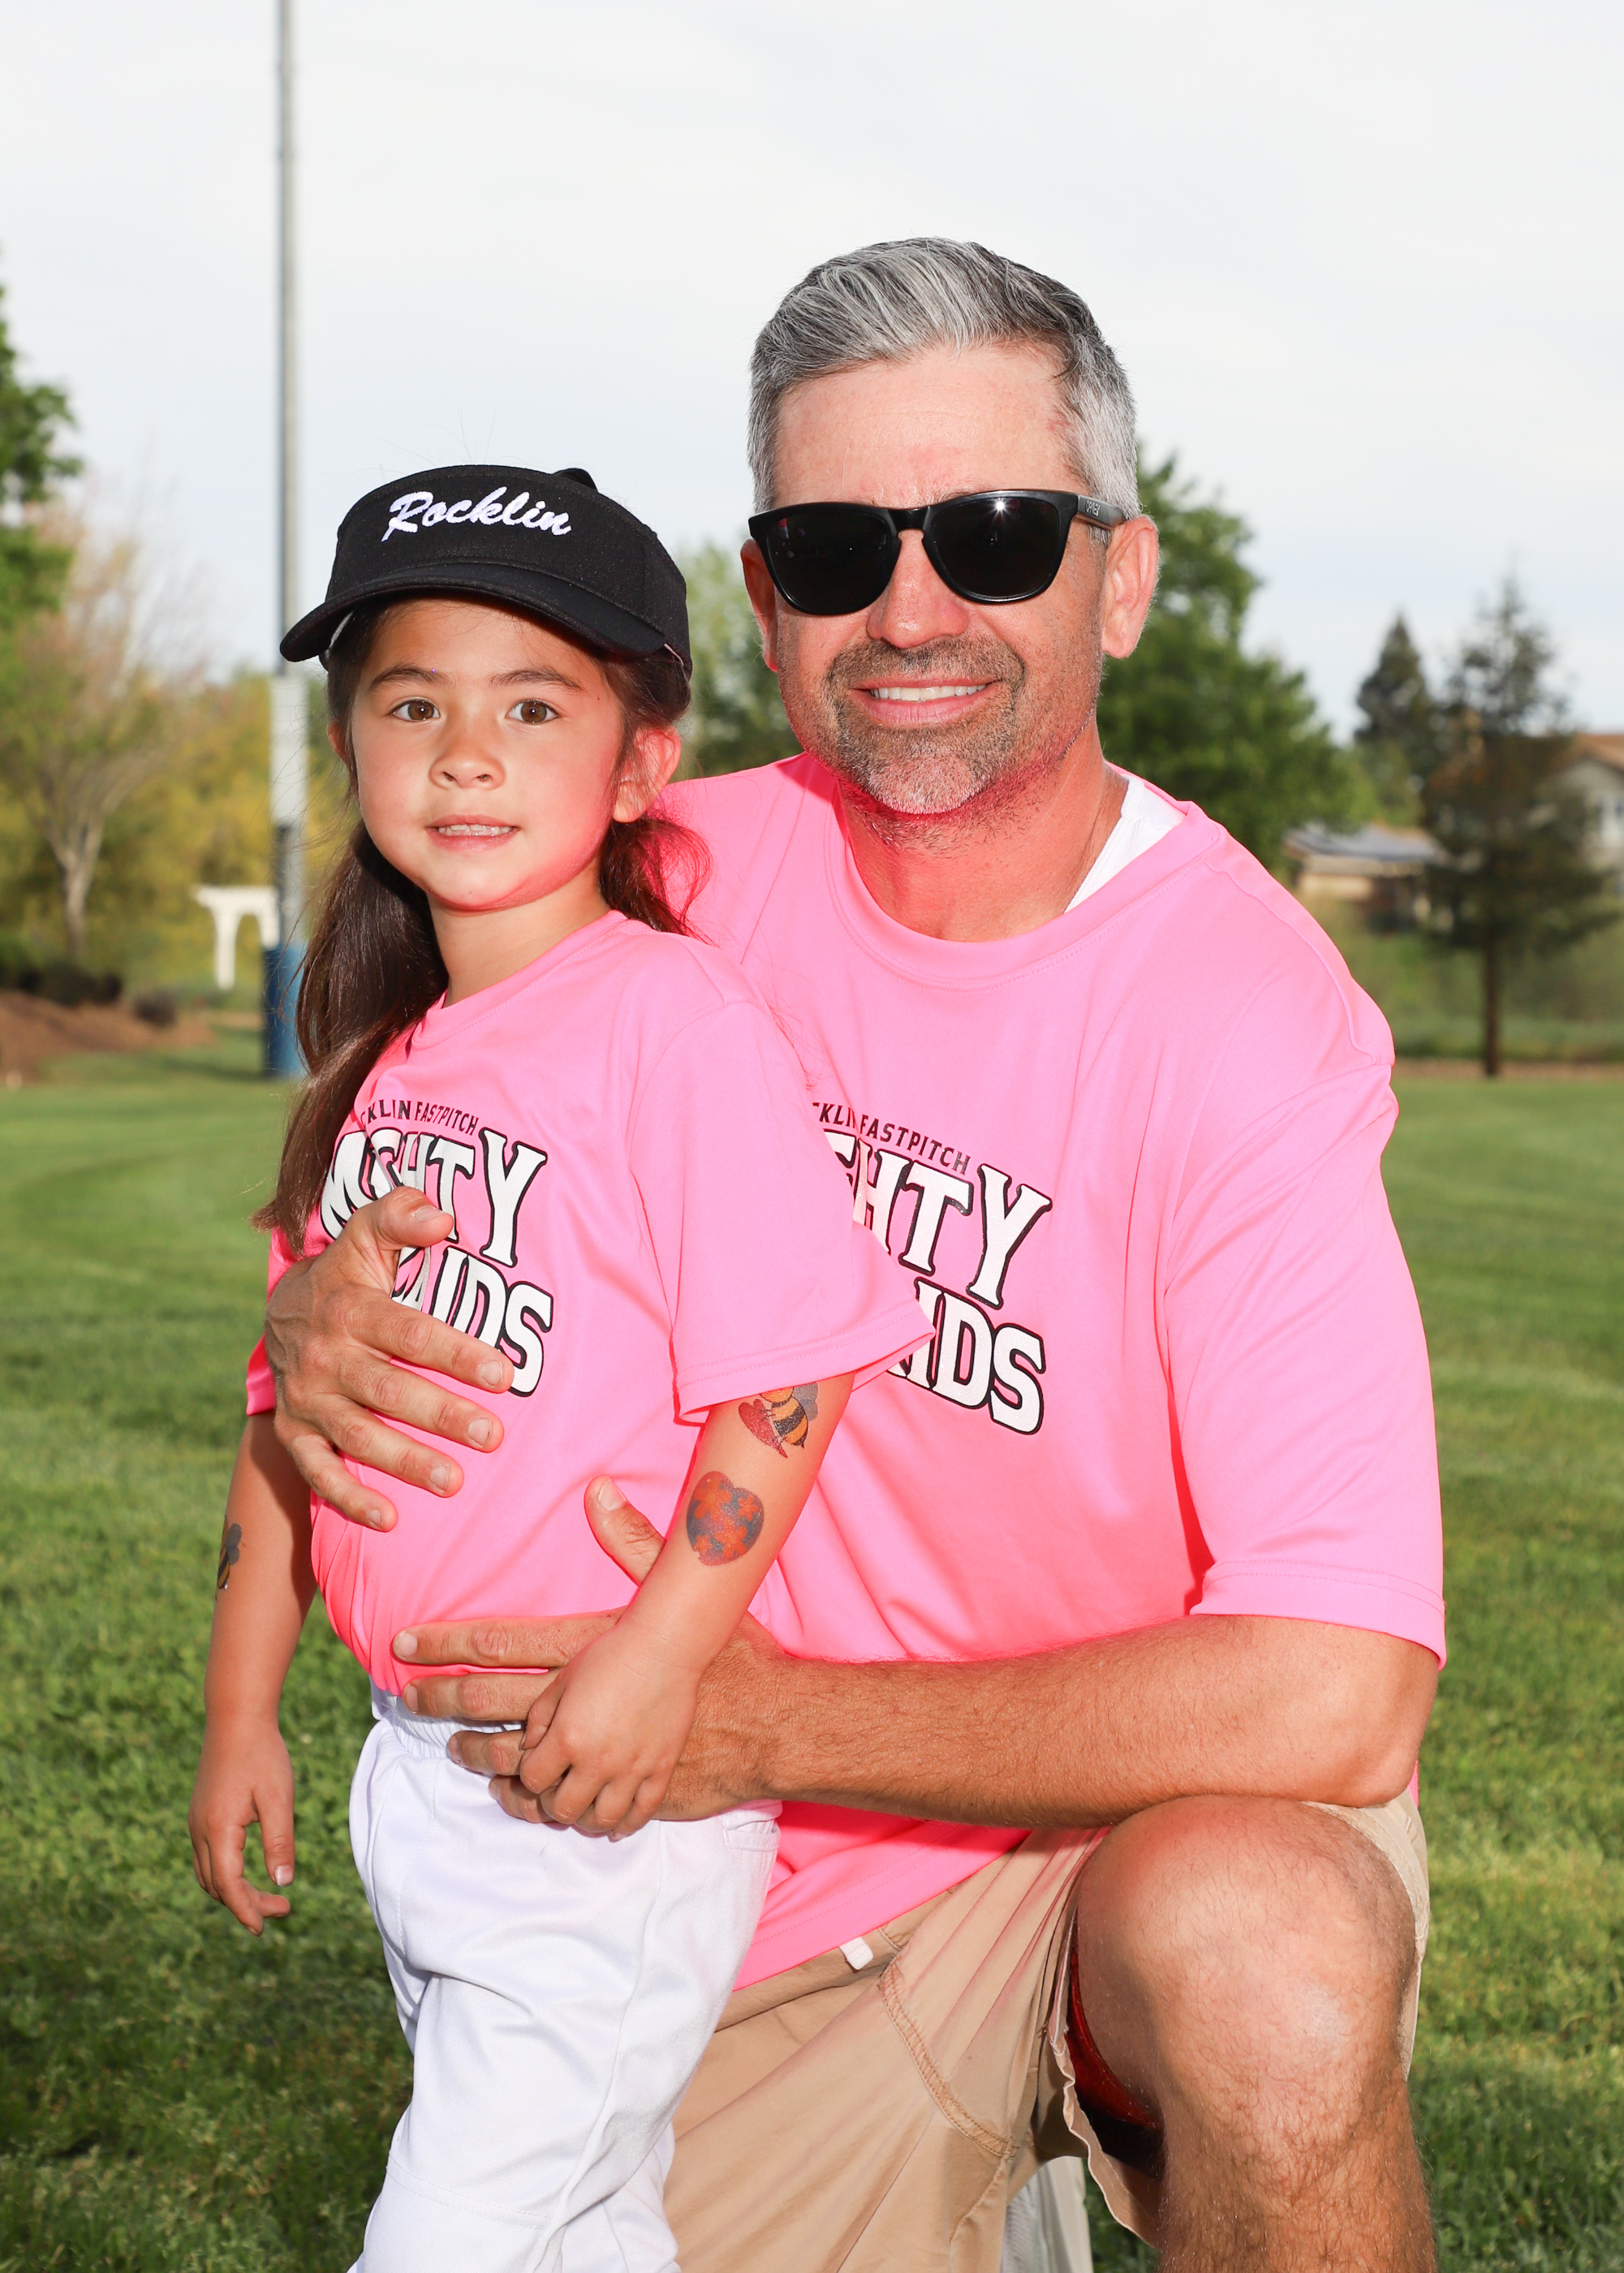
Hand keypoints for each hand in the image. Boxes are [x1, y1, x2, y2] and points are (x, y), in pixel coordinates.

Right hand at [189, 1721, 296, 1934]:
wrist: (236, 1717)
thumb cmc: (262, 1755)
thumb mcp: (278, 1799)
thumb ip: (280, 1842)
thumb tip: (284, 1883)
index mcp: (218, 1830)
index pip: (229, 1886)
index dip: (246, 1910)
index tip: (264, 1929)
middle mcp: (199, 1830)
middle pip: (217, 1885)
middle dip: (246, 1904)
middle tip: (282, 1908)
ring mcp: (196, 1821)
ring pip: (208, 1874)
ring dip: (234, 1891)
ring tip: (268, 1896)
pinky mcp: (200, 1813)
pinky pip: (206, 1857)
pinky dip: (225, 1874)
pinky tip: (248, 1871)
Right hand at [266, 1189, 514, 1529]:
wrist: (280, 1313)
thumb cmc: (349, 1275)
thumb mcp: (367, 1236)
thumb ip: (400, 1217)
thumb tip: (440, 1217)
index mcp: (349, 1308)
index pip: (409, 1333)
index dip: (456, 1353)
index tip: (504, 1375)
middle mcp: (325, 1357)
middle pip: (388, 1390)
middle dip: (441, 1415)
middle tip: (492, 1436)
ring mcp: (308, 1399)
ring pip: (358, 1436)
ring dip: (405, 1462)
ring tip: (453, 1482)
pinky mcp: (294, 1433)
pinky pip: (317, 1472)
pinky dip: (349, 1498)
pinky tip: (388, 1519)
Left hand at [398, 1479, 791, 1827]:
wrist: (772, 1720)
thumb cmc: (728, 1654)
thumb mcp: (675, 1593)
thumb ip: (632, 1541)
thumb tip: (600, 1487)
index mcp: (588, 1654)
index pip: (497, 1643)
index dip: (445, 1643)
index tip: (403, 1642)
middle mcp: (584, 1710)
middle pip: (490, 1707)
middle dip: (442, 1705)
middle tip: (408, 1703)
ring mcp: (603, 1759)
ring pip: (521, 1773)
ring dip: (486, 1765)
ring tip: (462, 1756)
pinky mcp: (626, 1794)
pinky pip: (569, 1810)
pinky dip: (544, 1805)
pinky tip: (531, 1800)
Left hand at [516, 1625, 700, 1836]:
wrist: (665, 1648)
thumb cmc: (611, 1655)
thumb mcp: (563, 1679)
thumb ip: (540, 1716)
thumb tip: (528, 1747)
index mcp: (568, 1737)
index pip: (532, 1780)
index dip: (529, 1777)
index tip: (537, 1768)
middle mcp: (597, 1761)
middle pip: (562, 1809)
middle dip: (552, 1804)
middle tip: (557, 1792)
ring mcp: (632, 1769)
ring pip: (600, 1819)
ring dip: (585, 1819)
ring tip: (584, 1807)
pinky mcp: (661, 1770)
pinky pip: (642, 1812)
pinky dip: (626, 1826)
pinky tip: (617, 1826)